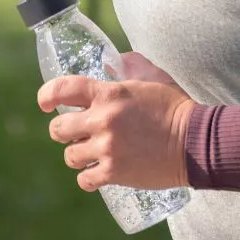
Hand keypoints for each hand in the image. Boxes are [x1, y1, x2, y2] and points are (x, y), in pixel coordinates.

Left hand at [39, 52, 194, 192]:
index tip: (44, 104)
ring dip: (78, 155)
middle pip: (58, 128)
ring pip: (70, 156)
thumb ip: (131, 66)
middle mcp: (102, 120)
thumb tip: (116, 59)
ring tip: (92, 154)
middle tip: (76, 133)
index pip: (62, 89)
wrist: (195, 142)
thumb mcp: (153, 79)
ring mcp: (107, 148)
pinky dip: (89, 178)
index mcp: (109, 94)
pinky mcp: (114, 173)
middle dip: (64, 130)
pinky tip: (98, 174)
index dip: (46, 96)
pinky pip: (85, 180)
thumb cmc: (176, 108)